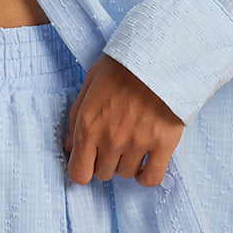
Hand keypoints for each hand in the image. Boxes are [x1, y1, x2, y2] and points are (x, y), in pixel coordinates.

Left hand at [62, 54, 184, 186]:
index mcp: (89, 125)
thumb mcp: (90, 83)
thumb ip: (76, 117)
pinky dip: (147, 176)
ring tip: (134, 144)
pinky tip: (147, 166)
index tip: (90, 162)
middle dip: (106, 162)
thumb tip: (69, 147)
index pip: (79, 173)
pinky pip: (152, 177)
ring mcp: (137, 143)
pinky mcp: (162, 143)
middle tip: (115, 143)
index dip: (83, 170)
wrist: (159, 55)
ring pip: (127, 174)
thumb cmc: (123, 65)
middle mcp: (110, 139)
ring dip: (128, 164)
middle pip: (104, 174)